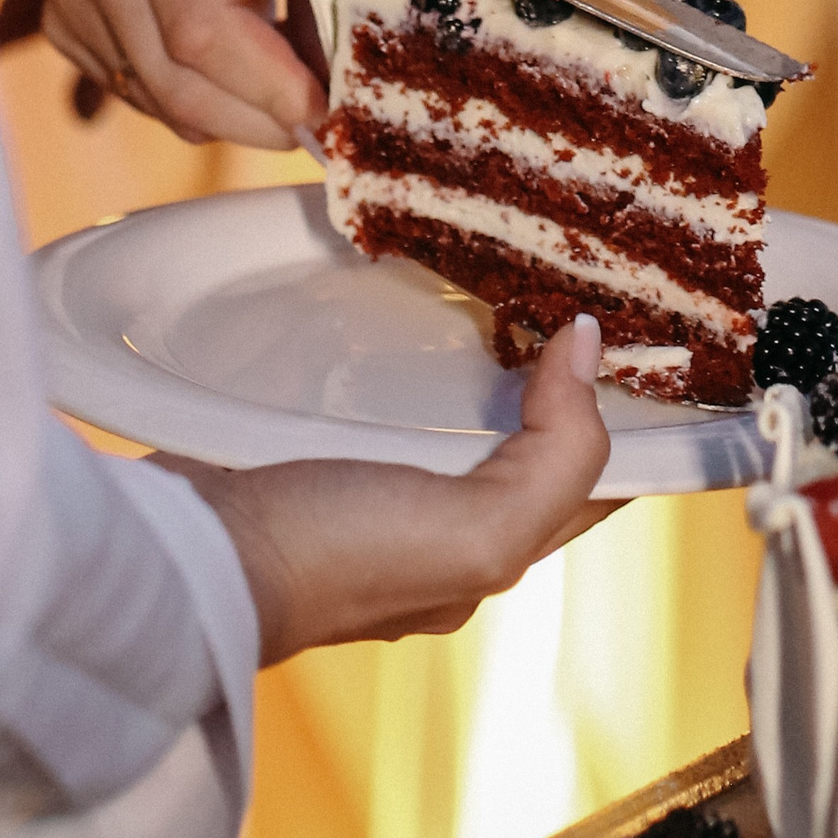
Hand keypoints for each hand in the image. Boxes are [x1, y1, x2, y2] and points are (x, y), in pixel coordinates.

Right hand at [44, 0, 328, 147]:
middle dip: (259, 119)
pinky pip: (139, 92)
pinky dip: (200, 97)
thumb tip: (342, 84)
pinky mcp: (63, 16)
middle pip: (172, 78)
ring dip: (236, 111)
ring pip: (156, 97)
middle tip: (325, 124)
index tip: (329, 112)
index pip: (199, 27)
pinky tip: (234, 46)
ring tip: (283, 63)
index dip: (267, 86)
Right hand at [154, 317, 620, 665]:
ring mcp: (370, 489)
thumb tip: (587, 348)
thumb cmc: (335, 559)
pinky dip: (400, 358)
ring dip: (477, 357)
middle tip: (580, 288)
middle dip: (559, 379)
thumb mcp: (481, 531)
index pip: (590, 483)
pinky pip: (373, 398)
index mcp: (489, 552)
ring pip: (448, 415)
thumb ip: (558, 456)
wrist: (183, 559)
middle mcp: (437, 528)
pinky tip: (404, 310)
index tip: (653, 340)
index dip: (630, 421)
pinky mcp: (307, 453)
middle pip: (523, 444)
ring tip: (505, 278)